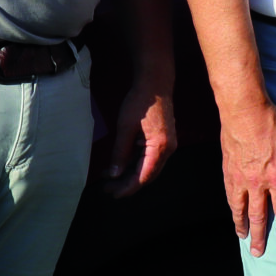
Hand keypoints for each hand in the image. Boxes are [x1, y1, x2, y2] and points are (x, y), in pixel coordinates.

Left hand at [105, 77, 175, 196]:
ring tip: (109, 179)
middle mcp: (167, 150)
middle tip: (107, 189)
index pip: (143, 176)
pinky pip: (149, 158)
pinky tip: (120, 165)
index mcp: (160, 147)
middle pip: (147, 175)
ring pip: (148, 167)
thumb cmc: (140, 102)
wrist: (155, 82)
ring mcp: (167, 145)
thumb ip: (120, 153)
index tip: (113, 194)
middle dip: (127, 183)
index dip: (128, 187)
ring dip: (130, 174)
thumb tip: (114, 174)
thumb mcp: (125, 128)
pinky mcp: (162, 140)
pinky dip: (134, 163)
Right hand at [218, 97, 275, 255]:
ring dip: (241, 225)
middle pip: (258, 216)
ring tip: (243, 237)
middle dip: (259, 237)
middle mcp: (257, 182)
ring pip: (239, 208)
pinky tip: (233, 212)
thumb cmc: (273, 122)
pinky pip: (229, 194)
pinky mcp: (228, 170)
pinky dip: (231, 206)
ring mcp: (240, 177)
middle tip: (259, 253)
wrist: (244, 109)